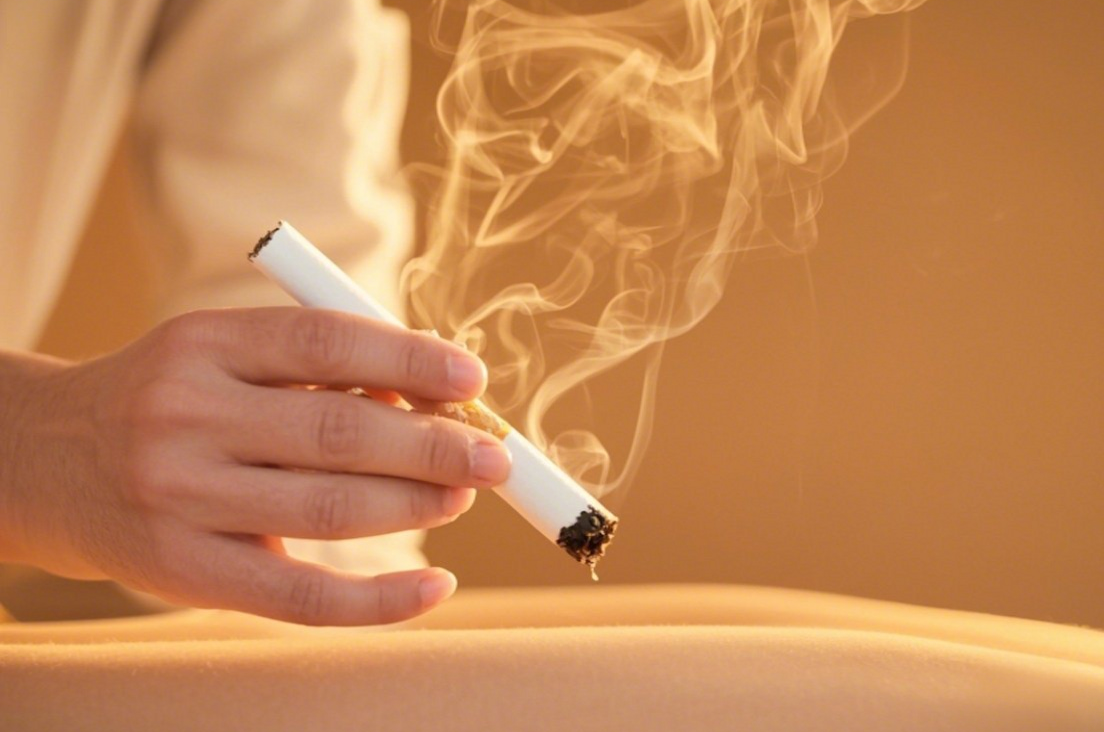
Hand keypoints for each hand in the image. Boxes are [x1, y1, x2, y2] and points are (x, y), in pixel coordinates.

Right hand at [0, 308, 510, 624]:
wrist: (49, 463)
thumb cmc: (169, 402)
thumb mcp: (222, 360)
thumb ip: (312, 373)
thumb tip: (426, 403)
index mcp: (202, 345)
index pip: (322, 343)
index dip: (407, 358)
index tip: (471, 380)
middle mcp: (185, 416)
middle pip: (337, 430)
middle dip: (432, 446)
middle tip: (492, 457)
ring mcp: (180, 498)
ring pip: (329, 507)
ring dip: (415, 505)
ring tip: (462, 496)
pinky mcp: (185, 572)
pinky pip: (299, 596)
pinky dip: (379, 599)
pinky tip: (433, 588)